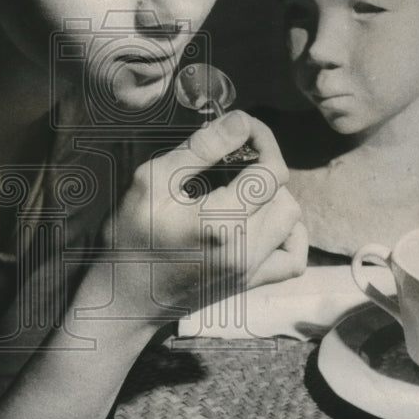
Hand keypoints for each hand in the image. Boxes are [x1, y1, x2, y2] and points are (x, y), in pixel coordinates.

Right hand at [103, 110, 305, 321]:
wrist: (124, 297)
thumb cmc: (131, 235)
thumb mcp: (153, 181)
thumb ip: (201, 149)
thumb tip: (242, 121)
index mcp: (222, 222)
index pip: (271, 170)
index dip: (264, 141)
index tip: (243, 129)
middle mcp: (246, 250)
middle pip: (283, 192)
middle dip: (264, 166)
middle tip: (233, 159)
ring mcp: (251, 271)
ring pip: (292, 220)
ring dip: (273, 197)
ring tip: (242, 190)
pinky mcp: (251, 284)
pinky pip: (294, 258)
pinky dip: (289, 235)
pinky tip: (265, 223)